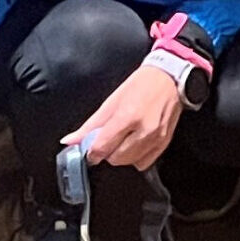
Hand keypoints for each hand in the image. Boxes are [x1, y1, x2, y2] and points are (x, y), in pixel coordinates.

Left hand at [64, 64, 182, 170]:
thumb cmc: (141, 85)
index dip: (92, 151)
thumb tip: (69, 142)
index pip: (101, 148)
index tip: (91, 148)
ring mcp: (156, 137)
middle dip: (108, 151)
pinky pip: (144, 162)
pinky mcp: (165, 142)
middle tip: (110, 138)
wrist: (170, 77)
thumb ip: (90, 126)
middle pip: (115, 159)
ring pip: (129, 163)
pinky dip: (136, 157)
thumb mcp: (111, 101)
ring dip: (122, 155)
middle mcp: (144, 129)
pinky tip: (136, 143)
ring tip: (125, 138)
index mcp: (128, 116)